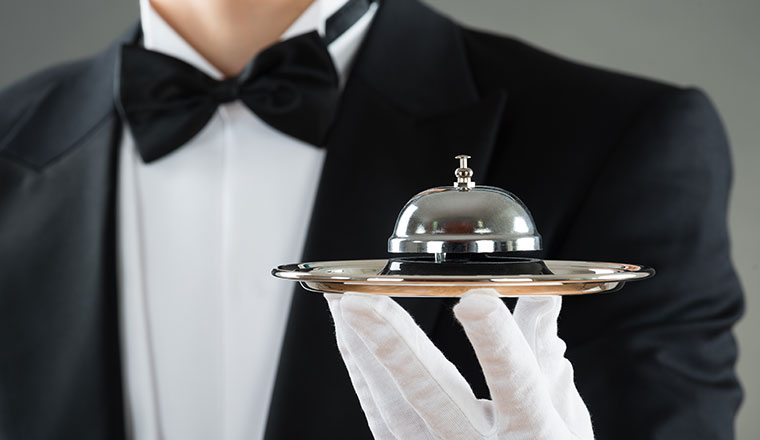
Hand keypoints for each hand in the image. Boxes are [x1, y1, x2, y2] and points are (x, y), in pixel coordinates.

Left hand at [325, 289, 593, 438]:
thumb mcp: (564, 414)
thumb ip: (542, 353)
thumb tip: (542, 296)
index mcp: (536, 438)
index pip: (517, 388)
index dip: (496, 345)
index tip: (475, 300)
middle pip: (432, 400)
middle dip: (392, 348)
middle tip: (358, 302)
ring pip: (393, 412)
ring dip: (362, 354)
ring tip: (342, 304)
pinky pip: (380, 419)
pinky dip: (363, 374)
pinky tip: (349, 338)